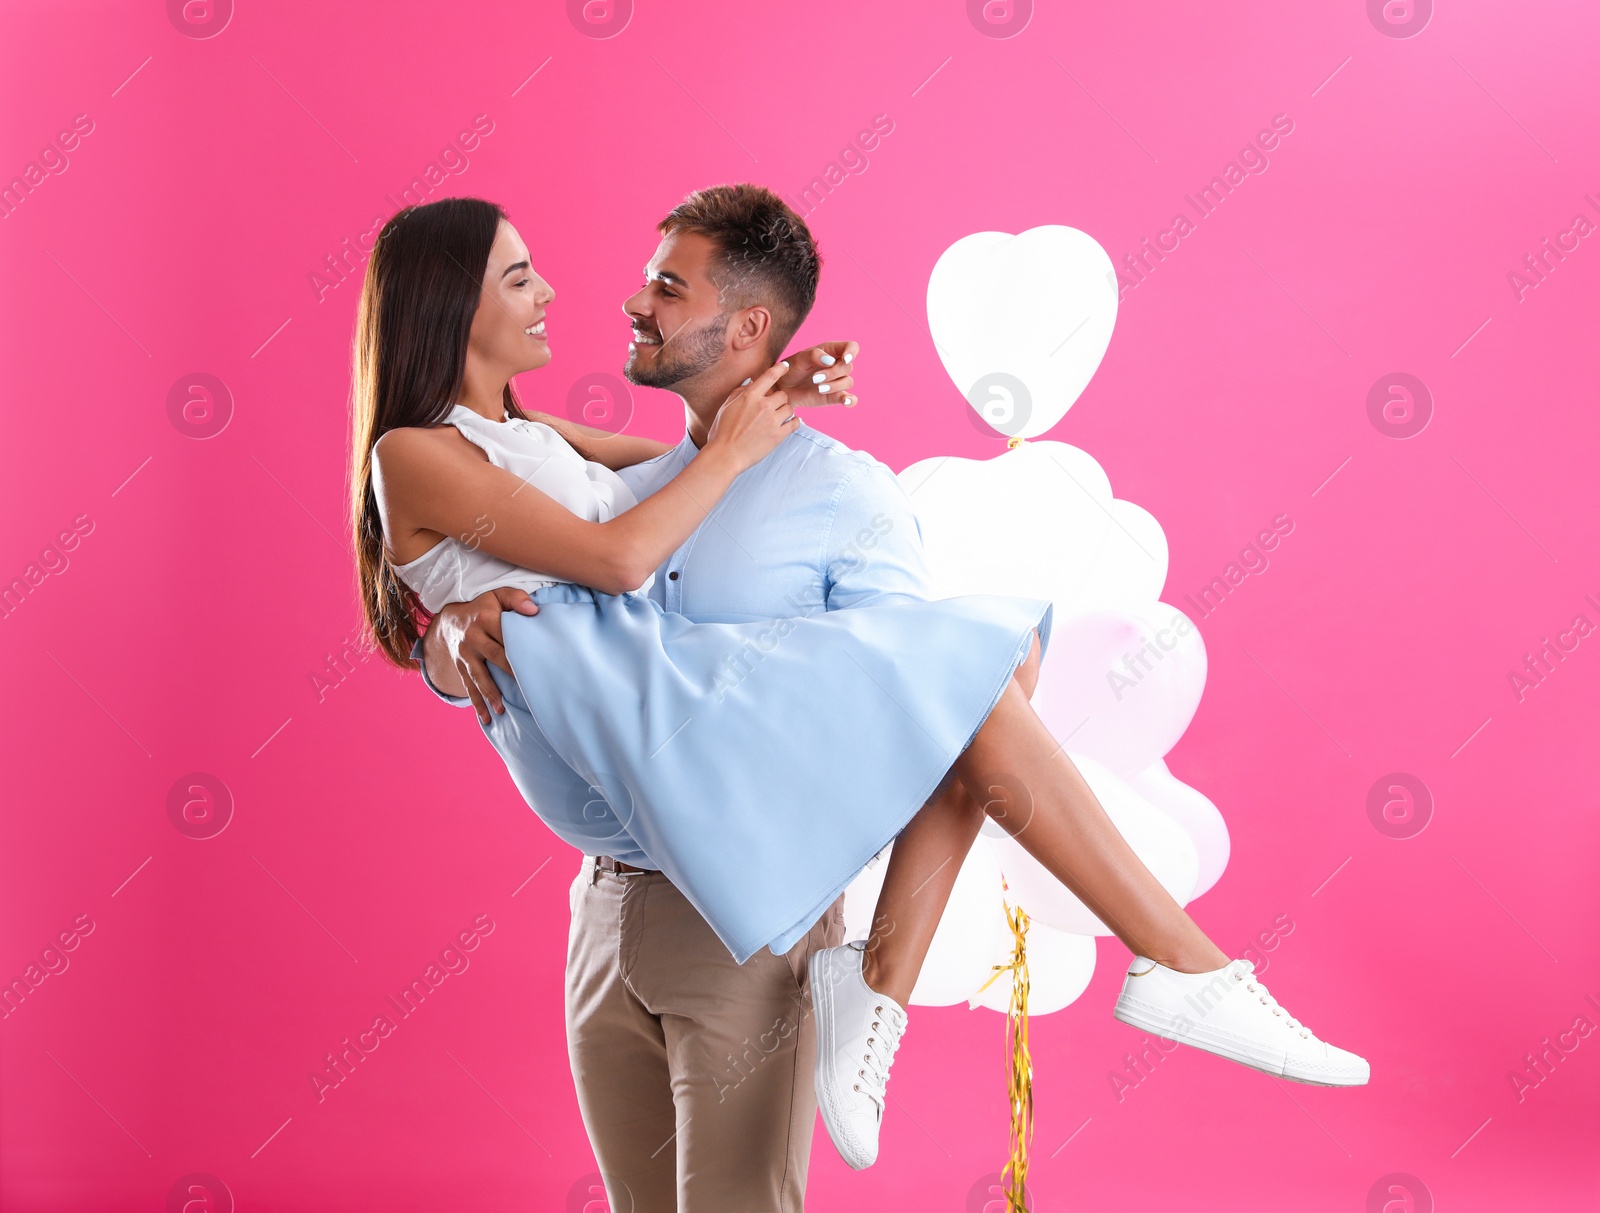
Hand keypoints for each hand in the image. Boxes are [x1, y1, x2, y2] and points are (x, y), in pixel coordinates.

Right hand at [426, 587, 538, 723]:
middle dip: (509, 673)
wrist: (449, 619)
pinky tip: (486, 717)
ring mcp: (464, 654)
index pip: (506, 634)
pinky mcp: (460, 667)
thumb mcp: (497, 595)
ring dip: (489, 694)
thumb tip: (533, 610)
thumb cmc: (483, 608)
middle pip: (494, 656)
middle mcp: (473, 637)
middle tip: (526, 688)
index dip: (519, 647)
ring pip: (478, 676)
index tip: (534, 661)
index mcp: (485, 619)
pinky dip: (477, 703)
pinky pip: (468, 686)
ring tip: (501, 710)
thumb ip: (516, 598)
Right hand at [705, 360, 795, 472]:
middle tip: (774, 406)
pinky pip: (795, 423)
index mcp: (750, 396)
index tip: (785, 367)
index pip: (770, 376)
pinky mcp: (778, 435)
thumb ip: (740, 392)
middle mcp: (763, 406)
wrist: (725, 455)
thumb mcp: (726, 406)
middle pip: (783, 394)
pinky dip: (794, 422)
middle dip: (779, 399)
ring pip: (790, 408)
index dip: (780, 369)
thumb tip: (751, 382)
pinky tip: (789, 423)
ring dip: (785, 411)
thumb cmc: (722, 432)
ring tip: (778, 417)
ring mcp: (772, 421)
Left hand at [776, 341, 857, 407]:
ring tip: (818, 389)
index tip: (845, 359)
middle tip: (815, 379)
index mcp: (830, 351)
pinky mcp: (835, 396)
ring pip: (848, 382)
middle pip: (848, 367)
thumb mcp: (798, 359)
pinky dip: (850, 400)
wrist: (783, 389)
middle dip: (833, 373)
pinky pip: (850, 399)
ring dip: (835, 386)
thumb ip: (814, 355)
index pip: (851, 347)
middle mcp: (837, 365)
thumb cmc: (790, 370)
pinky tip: (845, 401)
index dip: (851, 352)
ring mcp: (837, 381)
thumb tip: (831, 361)